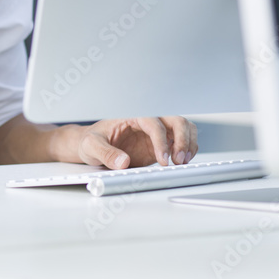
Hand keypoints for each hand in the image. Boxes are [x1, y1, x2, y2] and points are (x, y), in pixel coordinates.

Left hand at [70, 117, 197, 169]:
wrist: (91, 146)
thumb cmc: (90, 140)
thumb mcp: (91, 146)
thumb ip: (105, 153)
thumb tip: (122, 162)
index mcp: (131, 115)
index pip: (154, 122)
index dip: (161, 140)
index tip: (163, 158)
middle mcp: (146, 121)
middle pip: (175, 120)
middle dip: (182, 138)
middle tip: (179, 160)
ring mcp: (155, 132)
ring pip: (183, 128)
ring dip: (188, 143)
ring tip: (183, 162)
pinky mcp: (160, 144)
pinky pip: (180, 142)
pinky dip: (187, 149)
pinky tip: (183, 161)